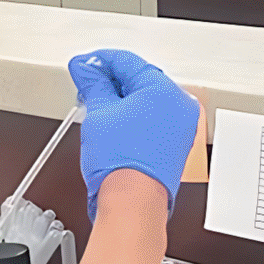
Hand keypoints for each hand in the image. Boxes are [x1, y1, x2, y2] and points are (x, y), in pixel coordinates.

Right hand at [68, 48, 201, 210]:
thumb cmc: (121, 163)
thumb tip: (87, 69)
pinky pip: (152, 120)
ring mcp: (179, 127)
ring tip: (97, 103)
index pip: (128, 62)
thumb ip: (93, 83)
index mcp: (164, 90)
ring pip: (147, 100)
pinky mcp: (174, 145)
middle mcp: (179, 106)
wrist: (132, 202)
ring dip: (122, 98)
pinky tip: (114, 121)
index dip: (100, 61)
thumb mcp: (99, 112)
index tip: (84, 65)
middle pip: (140, 79)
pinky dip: (133, 116)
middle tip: (87, 82)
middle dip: (112, 80)